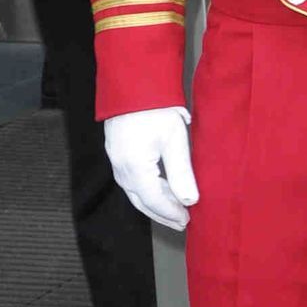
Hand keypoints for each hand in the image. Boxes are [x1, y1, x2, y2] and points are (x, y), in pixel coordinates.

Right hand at [104, 107, 197, 231]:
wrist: (134, 84)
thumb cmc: (156, 109)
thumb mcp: (175, 141)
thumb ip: (181, 174)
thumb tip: (190, 200)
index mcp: (134, 167)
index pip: (153, 201)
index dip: (170, 213)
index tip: (186, 220)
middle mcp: (120, 167)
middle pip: (141, 201)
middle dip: (162, 214)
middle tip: (181, 222)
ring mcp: (116, 160)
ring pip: (135, 192)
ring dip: (154, 203)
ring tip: (175, 209)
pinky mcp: (117, 153)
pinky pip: (131, 180)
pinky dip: (147, 190)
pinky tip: (162, 189)